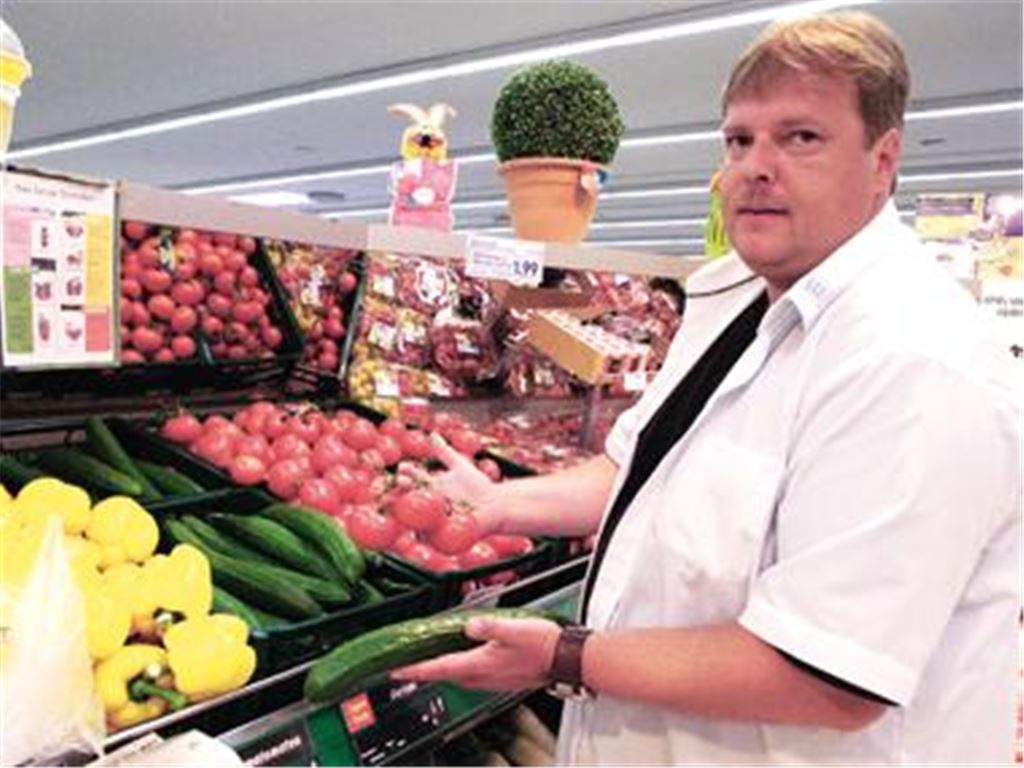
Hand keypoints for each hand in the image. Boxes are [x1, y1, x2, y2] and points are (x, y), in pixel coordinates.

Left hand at [391, 617, 560, 691]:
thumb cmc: (543, 644)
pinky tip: (459, 660)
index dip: (415, 669)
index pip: (439, 668)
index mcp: (480, 664)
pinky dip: (456, 669)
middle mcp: (482, 677)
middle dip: (422, 670)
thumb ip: (490, 627)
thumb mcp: (515, 628)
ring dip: (439, 670)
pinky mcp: (499, 678)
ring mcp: (491, 680)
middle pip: (443, 675)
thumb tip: (467, 625)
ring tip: (424, 662)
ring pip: (456, 676)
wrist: (565, 659)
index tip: (395, 670)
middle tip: (403, 664)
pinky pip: (470, 676)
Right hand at [403, 435, 500, 532]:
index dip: (406, 473)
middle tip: (400, 481)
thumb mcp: (460, 467)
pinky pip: (429, 532)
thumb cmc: (478, 486)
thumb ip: (444, 452)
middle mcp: (429, 502)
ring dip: (410, 508)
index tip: (402, 466)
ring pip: (417, 514)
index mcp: (431, 485)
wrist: (494, 506)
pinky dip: (425, 527)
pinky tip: (423, 521)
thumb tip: (432, 434)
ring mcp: (434, 518)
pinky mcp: (440, 533)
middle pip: (410, 495)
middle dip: (402, 490)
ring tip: (407, 501)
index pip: (413, 477)